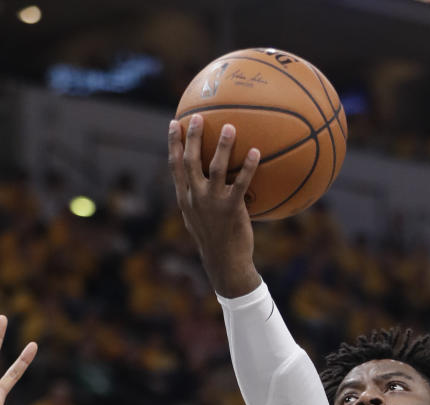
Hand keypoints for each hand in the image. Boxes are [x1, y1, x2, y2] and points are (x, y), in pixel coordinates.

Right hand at [168, 116, 260, 296]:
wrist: (225, 263)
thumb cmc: (214, 240)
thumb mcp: (198, 220)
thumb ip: (197, 199)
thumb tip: (201, 182)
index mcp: (185, 199)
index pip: (175, 166)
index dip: (173, 144)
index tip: (174, 123)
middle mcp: (196, 198)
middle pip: (190, 161)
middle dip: (193, 137)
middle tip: (199, 116)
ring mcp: (213, 203)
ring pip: (215, 168)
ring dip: (223, 145)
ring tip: (230, 127)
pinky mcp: (231, 209)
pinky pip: (241, 183)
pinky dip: (248, 167)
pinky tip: (256, 152)